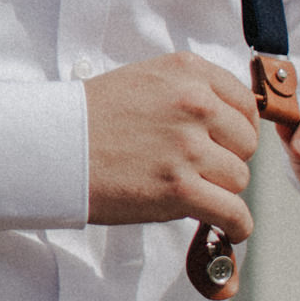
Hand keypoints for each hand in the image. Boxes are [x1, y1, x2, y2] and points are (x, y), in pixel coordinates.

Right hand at [84, 53, 257, 243]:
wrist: (54, 146)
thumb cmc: (92, 117)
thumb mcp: (146, 81)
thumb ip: (190, 92)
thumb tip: (230, 122)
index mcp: (187, 72)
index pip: (246, 104)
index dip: (239, 129)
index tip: (228, 144)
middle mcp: (194, 104)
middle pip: (246, 144)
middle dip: (228, 159)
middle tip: (201, 169)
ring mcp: (188, 147)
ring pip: (239, 179)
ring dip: (222, 191)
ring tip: (196, 192)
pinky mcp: (180, 189)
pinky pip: (233, 213)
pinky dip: (236, 225)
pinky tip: (230, 228)